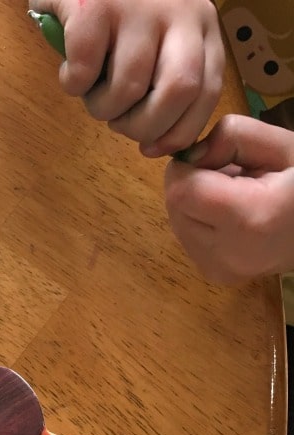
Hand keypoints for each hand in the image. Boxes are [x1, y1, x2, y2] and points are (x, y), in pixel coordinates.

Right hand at [29, 0, 223, 155]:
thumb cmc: (120, 8)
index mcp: (200, 25)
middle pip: (178, 91)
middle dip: (144, 126)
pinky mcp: (94, 8)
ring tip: (90, 92)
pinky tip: (70, 72)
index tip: (152, 146)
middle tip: (119, 123)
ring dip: (102, 108)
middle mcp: (179, 12)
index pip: (207, 91)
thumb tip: (156, 142)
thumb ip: (167, 78)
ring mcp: (137, 9)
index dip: (179, 131)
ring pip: (128, 87)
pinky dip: (72, 84)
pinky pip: (84, 70)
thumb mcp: (159, 36)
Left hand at [165, 114, 293, 283]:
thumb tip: (188, 155)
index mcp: (249, 218)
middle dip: (192, 183)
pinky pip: (188, 239)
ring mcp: (219, 270)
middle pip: (174, 208)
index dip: (189, 167)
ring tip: (237, 198)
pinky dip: (201, 221)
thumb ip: (232, 136)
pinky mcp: (216, 275)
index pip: (180, 191)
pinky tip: (233, 217)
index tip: (216, 158)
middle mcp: (227, 254)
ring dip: (195, 203)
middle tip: (232, 177)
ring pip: (177, 223)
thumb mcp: (283, 143)